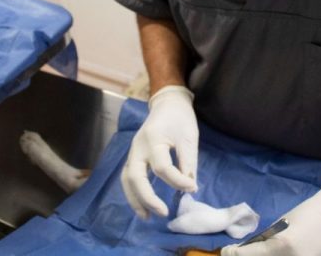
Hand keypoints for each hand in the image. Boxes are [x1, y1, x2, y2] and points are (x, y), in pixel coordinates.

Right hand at [121, 85, 198, 218]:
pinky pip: (128, 177)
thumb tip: (189, 188)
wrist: (168, 103)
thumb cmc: (180, 119)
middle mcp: (138, 147)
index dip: (177, 181)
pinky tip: (142, 206)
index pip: (162, 167)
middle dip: (147, 198)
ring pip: (127, 179)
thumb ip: (188, 163)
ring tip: (147, 217)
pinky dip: (133, 193)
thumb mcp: (189, 138)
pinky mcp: (133, 156)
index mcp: (153, 139)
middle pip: (136, 177)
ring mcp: (133, 151)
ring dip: (135, 199)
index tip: (192, 188)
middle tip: (163, 212)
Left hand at [221, 177, 320, 255]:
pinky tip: (271, 255)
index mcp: (282, 245)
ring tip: (254, 253)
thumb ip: (266, 239)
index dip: (234, 254)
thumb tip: (250, 250)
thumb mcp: (282, 224)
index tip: (226, 252)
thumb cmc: (309, 213)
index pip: (251, 255)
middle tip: (236, 254)